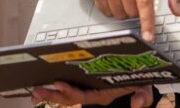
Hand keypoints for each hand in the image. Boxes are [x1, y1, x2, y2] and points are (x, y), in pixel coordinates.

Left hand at [31, 81, 153, 106]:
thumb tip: (137, 103)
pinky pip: (70, 87)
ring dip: (50, 94)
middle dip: (52, 95)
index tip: (57, 83)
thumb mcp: (144, 88)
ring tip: (34, 92)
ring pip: (67, 94)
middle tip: (35, 92)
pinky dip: (57, 88)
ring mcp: (88, 90)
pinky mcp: (85, 84)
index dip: (70, 91)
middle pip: (70, 97)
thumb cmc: (139, 81)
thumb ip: (142, 96)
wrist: (139, 76)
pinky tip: (45, 85)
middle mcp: (93, 94)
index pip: (83, 95)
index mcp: (103, 95)